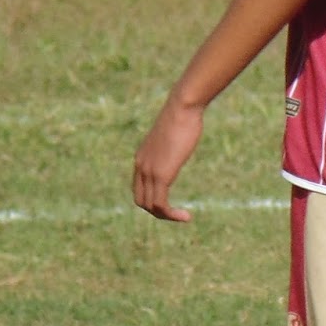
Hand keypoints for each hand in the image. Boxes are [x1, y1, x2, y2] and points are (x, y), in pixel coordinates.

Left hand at [133, 98, 203, 221]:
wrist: (182, 108)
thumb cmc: (184, 116)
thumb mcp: (174, 133)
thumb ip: (173, 142)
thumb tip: (182, 137)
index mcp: (141, 157)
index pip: (139, 189)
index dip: (152, 199)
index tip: (172, 201)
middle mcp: (141, 166)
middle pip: (141, 200)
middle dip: (158, 211)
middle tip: (178, 213)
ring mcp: (149, 171)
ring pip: (149, 206)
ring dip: (166, 216)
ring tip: (184, 217)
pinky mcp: (161, 175)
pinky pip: (160, 204)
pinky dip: (171, 214)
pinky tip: (186, 216)